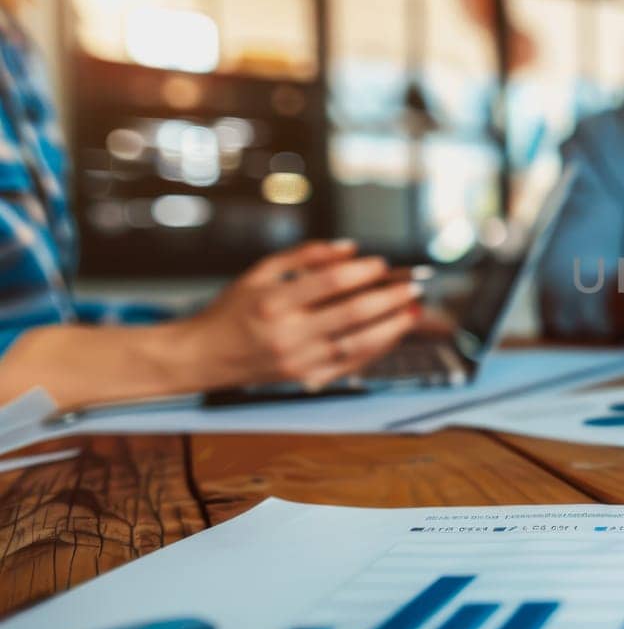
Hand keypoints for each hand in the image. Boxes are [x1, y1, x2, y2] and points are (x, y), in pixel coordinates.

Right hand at [174, 240, 422, 389]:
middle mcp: (286, 334)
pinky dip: (376, 348)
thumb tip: (351, 249)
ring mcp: (298, 361)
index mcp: (273, 302)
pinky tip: (392, 332)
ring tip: (414, 311)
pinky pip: (351, 364)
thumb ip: (306, 256)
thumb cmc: (234, 309)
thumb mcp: (260, 272)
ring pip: (358, 343)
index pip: (329, 283)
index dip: (362, 271)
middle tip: (413, 286)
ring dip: (392, 327)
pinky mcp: (305, 379)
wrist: (204, 357)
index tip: (382, 264)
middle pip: (352, 314)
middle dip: (389, 298)